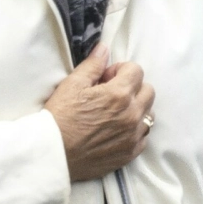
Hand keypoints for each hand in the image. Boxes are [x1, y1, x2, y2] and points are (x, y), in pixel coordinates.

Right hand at [44, 44, 155, 180]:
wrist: (53, 154)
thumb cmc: (60, 117)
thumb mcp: (72, 84)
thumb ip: (93, 65)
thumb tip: (104, 49)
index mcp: (119, 94)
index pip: (136, 70)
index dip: (120, 70)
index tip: (105, 78)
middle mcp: (132, 115)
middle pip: (148, 91)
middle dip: (132, 87)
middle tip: (111, 94)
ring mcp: (133, 136)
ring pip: (149, 114)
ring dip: (137, 108)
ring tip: (115, 113)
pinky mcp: (130, 153)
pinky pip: (143, 136)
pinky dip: (134, 130)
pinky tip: (116, 130)